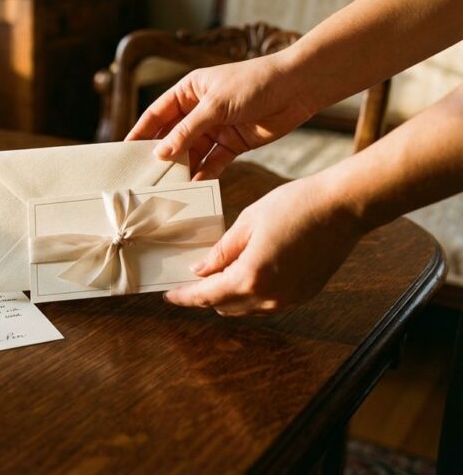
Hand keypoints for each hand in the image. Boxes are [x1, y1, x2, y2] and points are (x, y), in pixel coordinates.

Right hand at [126, 53, 315, 178]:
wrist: (298, 88)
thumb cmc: (254, 83)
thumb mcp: (215, 105)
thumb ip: (187, 130)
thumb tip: (161, 153)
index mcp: (189, 91)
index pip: (157, 114)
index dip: (141, 132)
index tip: (126, 151)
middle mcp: (199, 110)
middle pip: (173, 136)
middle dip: (162, 156)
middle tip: (145, 177)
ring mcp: (216, 127)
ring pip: (192, 152)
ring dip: (183, 168)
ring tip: (169, 187)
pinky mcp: (234, 143)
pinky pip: (213, 161)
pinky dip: (205, 173)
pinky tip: (195, 186)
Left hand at [163, 176, 365, 314]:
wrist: (343, 208)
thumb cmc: (295, 206)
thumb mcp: (248, 222)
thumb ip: (221, 251)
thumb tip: (200, 270)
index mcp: (251, 276)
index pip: (207, 296)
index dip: (185, 296)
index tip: (169, 295)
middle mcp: (270, 296)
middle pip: (225, 306)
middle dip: (204, 295)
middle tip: (190, 279)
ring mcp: (289, 299)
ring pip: (247, 308)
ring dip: (228, 296)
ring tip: (217, 274)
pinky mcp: (304, 295)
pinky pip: (268, 302)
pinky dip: (251, 293)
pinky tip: (246, 272)